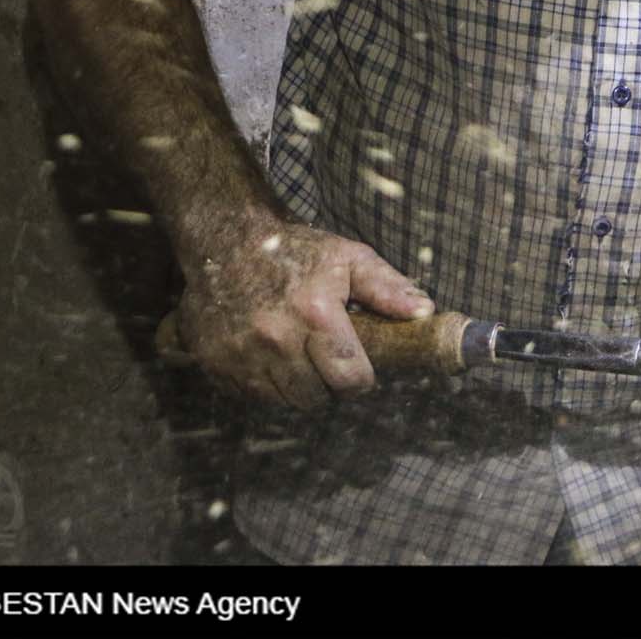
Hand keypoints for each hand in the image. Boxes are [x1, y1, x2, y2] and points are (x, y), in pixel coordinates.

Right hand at [175, 213, 432, 410]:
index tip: (360, 370)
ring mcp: (241, 354)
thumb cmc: (296, 250)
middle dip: (327, 385)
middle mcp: (276, 338)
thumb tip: (425, 312)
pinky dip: (264, 383)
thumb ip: (388, 287)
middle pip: (315, 397)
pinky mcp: (215, 362)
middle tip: (327, 360)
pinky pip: (250, 395)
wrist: (225, 240)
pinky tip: (269, 355)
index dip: (360, 380)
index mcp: (315, 313)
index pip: (350, 378)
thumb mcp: (348, 258)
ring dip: (296, 387)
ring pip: (282, 400)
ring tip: (299, 355)